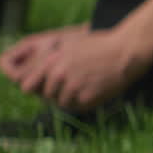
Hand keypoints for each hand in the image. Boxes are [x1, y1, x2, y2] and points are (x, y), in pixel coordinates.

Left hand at [3, 27, 148, 111]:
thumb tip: (35, 76)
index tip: (42, 86)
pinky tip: (92, 91)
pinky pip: (76, 107)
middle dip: (54, 93)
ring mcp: (73, 88)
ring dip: (69, 98)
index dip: (34, 87)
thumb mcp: (69, 45)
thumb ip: (49, 60)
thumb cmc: (99, 46)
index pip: (26, 85)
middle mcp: (59, 75)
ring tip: (83, 87)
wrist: (125, 53)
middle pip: (45, 96)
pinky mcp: (87, 99)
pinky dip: (82, 102)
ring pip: (60, 103)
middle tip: (70, 86)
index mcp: (51, 61)